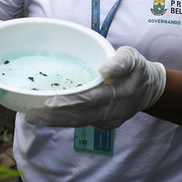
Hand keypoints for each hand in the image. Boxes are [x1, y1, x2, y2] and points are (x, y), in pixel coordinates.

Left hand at [25, 46, 166, 129]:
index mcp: (121, 91)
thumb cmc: (136, 67)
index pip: (93, 98)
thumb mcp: (132, 56)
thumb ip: (120, 61)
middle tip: (32, 114)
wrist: (150, 89)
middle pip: (82, 116)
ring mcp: (110, 120)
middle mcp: (115, 110)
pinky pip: (83, 123)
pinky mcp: (106, 125)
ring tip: (33, 117)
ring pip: (80, 123)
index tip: (50, 100)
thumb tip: (104, 70)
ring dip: (56, 122)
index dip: (71, 101)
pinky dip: (65, 121)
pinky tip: (48, 116)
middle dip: (56, 117)